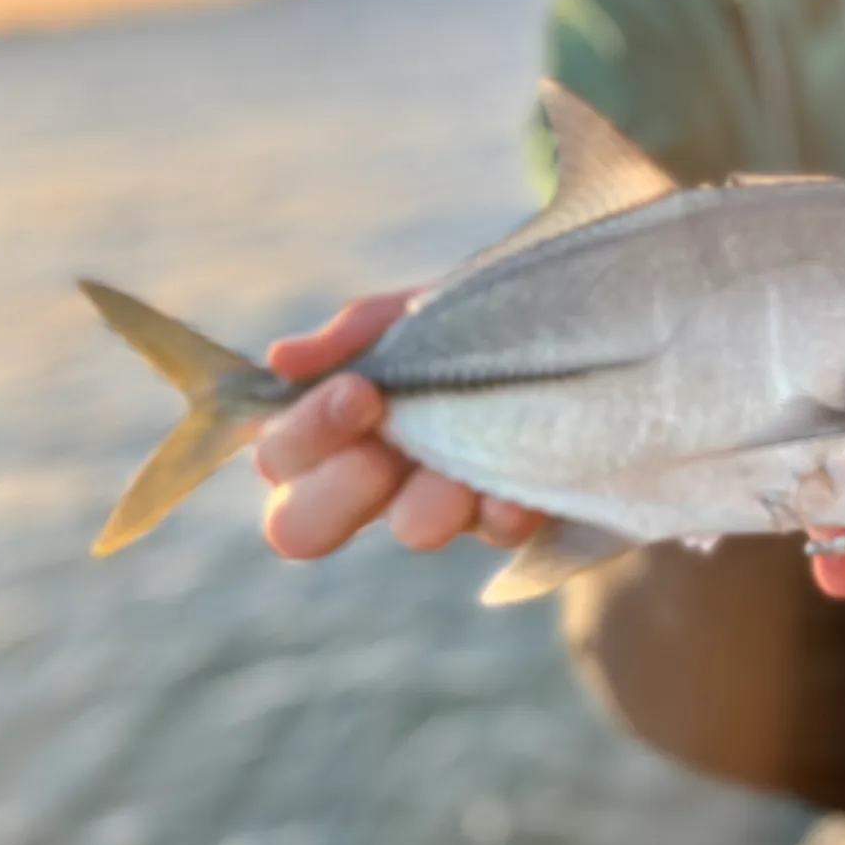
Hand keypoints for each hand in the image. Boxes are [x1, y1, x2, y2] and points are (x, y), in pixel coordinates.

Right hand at [255, 287, 545, 558]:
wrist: (566, 326)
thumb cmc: (467, 319)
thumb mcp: (412, 313)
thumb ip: (354, 334)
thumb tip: (281, 359)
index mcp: (329, 428)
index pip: (279, 459)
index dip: (307, 436)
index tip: (360, 392)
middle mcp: (370, 477)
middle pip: (302, 526)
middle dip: (343, 489)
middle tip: (384, 454)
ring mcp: (438, 502)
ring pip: (411, 531)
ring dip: (429, 503)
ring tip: (457, 479)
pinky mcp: (504, 514)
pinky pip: (497, 530)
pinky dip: (503, 509)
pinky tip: (513, 495)